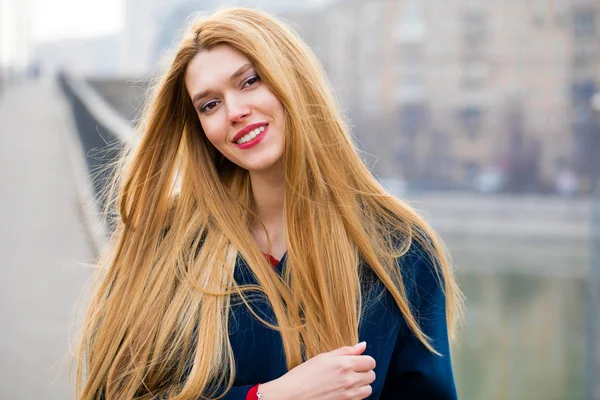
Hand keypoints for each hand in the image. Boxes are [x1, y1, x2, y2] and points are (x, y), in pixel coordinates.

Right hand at [259, 342, 375, 399]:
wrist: (291, 396)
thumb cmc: (303, 375)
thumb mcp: (323, 357)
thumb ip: (345, 351)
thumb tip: (362, 345)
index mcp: (344, 365)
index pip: (370, 362)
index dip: (365, 360)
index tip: (357, 361)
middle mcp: (349, 380)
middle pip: (371, 375)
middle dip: (364, 372)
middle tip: (351, 370)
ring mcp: (348, 395)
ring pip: (368, 389)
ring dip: (362, 385)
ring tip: (348, 381)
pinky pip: (360, 399)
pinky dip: (356, 395)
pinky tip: (343, 390)